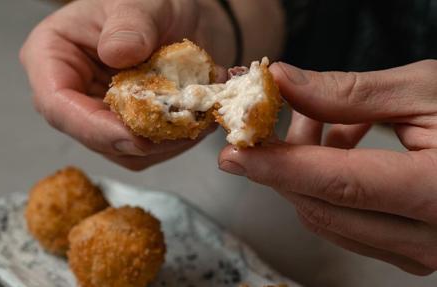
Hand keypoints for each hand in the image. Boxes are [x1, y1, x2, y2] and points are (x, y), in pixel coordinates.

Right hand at [20, 0, 232, 169]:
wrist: (184, 20)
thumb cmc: (153, 3)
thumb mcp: (144, 2)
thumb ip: (130, 23)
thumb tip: (117, 53)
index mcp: (52, 55)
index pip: (56, 103)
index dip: (92, 128)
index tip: (134, 136)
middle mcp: (70, 91)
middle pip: (90, 135)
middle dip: (137, 138)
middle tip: (182, 127)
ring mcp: (97, 113)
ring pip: (122, 150)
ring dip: (162, 142)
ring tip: (196, 115)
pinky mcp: (124, 128)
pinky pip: (146, 150)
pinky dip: (173, 141)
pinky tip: (195, 119)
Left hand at [219, 60, 436, 274]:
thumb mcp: (428, 90)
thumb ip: (351, 91)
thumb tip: (284, 82)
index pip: (338, 184)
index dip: (278, 165)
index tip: (233, 152)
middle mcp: (428, 237)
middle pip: (322, 204)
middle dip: (285, 159)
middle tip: (274, 114)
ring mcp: (417, 252)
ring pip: (326, 216)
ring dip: (305, 169)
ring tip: (318, 119)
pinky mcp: (406, 250)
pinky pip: (343, 223)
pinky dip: (326, 186)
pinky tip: (339, 147)